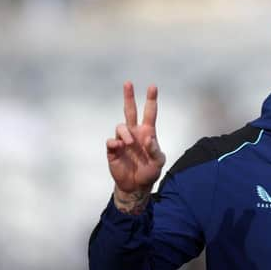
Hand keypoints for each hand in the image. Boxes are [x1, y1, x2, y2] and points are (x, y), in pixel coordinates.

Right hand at [106, 82, 165, 210]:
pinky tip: (120, 148)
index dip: (151, 100)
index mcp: (147, 132)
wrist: (136, 186)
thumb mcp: (158, 162)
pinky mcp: (113, 150)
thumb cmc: (150, 172)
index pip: (149, 113)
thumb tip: (149, 138)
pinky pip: (111, 141)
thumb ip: (156, 150)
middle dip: (129, 97)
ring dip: (126, 133)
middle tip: (128, 83)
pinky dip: (115, 143)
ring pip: (120, 126)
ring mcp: (123, 141)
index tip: (152, 86)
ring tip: (130, 144)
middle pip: (130, 111)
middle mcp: (134, 133)